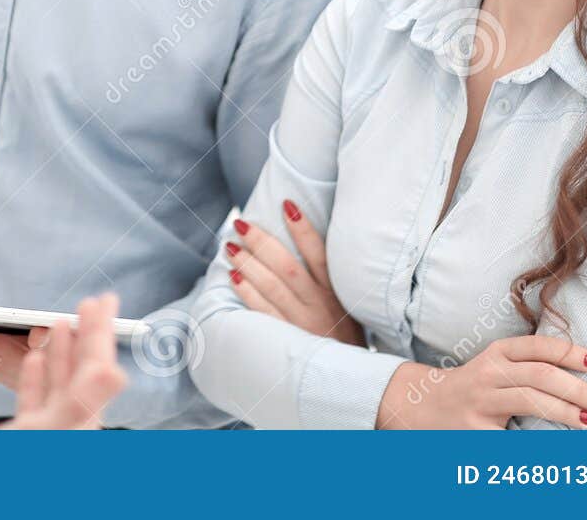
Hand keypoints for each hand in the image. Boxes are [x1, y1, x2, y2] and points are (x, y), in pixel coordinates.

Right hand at [1, 294, 128, 429]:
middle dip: (87, 333)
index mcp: (78, 418)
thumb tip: (116, 372)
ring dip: (61, 351)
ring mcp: (46, 430)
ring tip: (59, 324)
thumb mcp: (49, 430)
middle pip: (82, 369)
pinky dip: (35, 378)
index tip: (106, 299)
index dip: (101, 329)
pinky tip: (33, 360)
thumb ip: (82, 400)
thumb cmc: (20, 470)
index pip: (97, 364)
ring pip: (60, 383)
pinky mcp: (24, 435)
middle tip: (88, 303)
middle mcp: (68, 423)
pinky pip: (35, 400)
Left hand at [225, 200, 363, 346]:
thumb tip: (304, 244)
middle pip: (288, 267)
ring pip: (273, 287)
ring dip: (249, 264)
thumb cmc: (345, 338)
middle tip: (240, 224)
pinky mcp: (289, 341)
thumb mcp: (348, 307)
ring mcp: (304, 324)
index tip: (286, 204)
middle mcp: (321, 306)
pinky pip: (264, 313)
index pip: (320, 254)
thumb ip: (329, 281)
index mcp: (337, 293)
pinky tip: (233, 277)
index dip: (303, 228)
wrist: (357, 381)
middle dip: (262, 242)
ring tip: (229, 247)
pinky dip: (248, 294)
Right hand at [376, 335, 586, 428]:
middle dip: (578, 389)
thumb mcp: (496, 366)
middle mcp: (488, 373)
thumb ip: (529, 366)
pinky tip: (563, 450)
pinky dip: (542, 444)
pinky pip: (516, 437)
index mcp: (496, 353)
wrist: (422, 406)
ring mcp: (481, 402)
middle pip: (540, 375)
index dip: (571, 352)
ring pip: (531, 401)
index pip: (538, 347)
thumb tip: (583, 378)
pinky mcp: (477, 430)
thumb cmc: (473, 387)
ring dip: (568, 413)